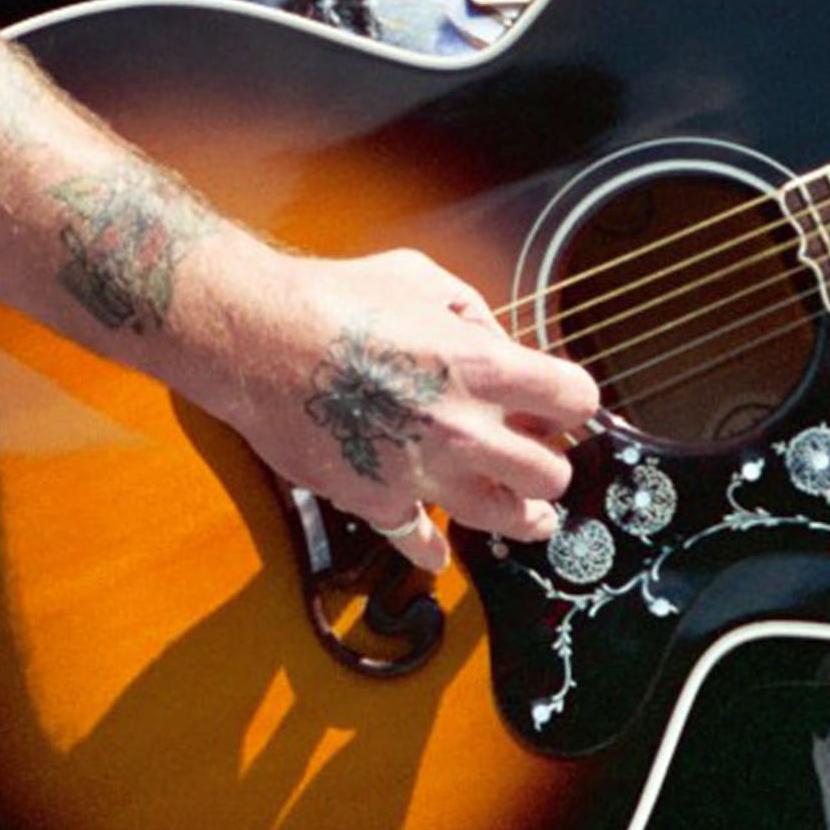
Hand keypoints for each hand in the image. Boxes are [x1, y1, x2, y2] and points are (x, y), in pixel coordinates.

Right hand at [201, 245, 595, 573]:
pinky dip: (432, 550)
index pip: (576, 401)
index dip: (572, 402)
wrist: (254, 339)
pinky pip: (420, 543)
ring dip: (523, 517)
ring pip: (505, 520)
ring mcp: (422, 472)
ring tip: (530, 516)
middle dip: (550, 463)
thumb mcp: (417, 277)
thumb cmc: (331, 298)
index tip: (562, 406)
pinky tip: (439, 551)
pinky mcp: (377, 500)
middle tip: (538, 457)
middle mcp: (463, 427)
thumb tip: (494, 338)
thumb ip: (470, 312)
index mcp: (482, 366)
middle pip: (550, 474)